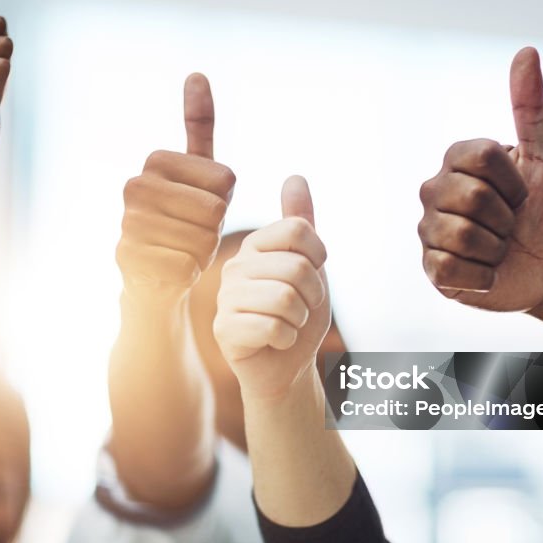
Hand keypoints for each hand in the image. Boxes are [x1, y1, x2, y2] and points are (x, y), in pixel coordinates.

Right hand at [115, 73, 235, 305]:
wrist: (153, 276)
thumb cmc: (184, 221)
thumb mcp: (198, 174)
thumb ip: (198, 127)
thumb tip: (197, 72)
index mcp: (156, 161)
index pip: (225, 180)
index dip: (224, 201)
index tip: (201, 208)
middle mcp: (135, 186)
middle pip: (215, 210)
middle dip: (214, 228)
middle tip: (193, 234)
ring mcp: (128, 223)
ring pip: (202, 239)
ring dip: (202, 252)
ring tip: (181, 250)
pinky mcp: (128, 260)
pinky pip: (187, 266)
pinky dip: (189, 273)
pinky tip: (172, 271)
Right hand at [214, 176, 329, 399]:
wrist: (286, 366)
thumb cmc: (297, 314)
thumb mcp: (309, 265)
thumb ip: (300, 223)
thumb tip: (295, 177)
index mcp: (255, 245)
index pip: (299, 231)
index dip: (319, 258)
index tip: (313, 276)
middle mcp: (235, 266)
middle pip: (297, 267)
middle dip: (312, 296)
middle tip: (300, 310)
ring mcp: (226, 297)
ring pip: (286, 298)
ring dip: (299, 320)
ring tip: (287, 324)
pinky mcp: (224, 329)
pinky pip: (273, 327)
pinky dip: (286, 339)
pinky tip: (274, 342)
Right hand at [418, 46, 542, 311]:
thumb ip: (531, 107)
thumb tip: (526, 51)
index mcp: (456, 160)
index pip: (482, 158)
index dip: (514, 182)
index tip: (522, 192)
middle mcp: (433, 190)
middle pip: (473, 198)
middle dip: (507, 217)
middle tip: (511, 224)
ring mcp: (427, 230)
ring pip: (461, 237)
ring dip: (496, 249)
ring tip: (498, 248)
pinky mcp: (430, 268)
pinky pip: (450, 269)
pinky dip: (481, 277)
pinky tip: (486, 272)